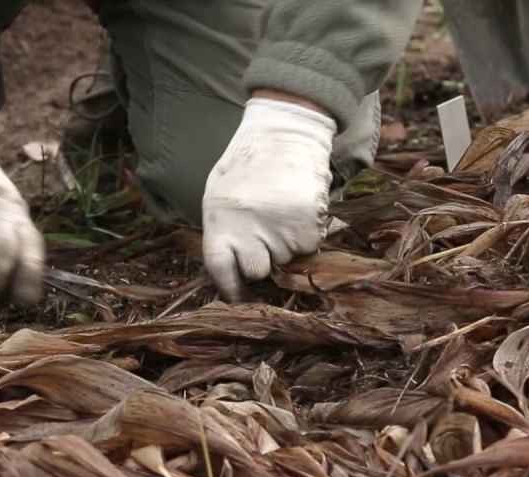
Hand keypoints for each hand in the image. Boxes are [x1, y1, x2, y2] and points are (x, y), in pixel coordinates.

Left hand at [201, 95, 336, 300]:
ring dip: (286, 246)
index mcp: (219, 221)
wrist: (286, 131)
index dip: (230, 286)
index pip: (221, 270)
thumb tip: (231, 270)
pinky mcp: (308, 225)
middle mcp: (248, 229)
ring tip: (281, 214)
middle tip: (266, 236)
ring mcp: (280, 229)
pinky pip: (310, 247)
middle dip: (263, 261)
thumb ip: (222, 231)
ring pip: (287, 260)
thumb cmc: (247, 165)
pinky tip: (299, 211)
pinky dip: (307, 235)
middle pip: (258, 271)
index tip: (239, 294)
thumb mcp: (218, 194)